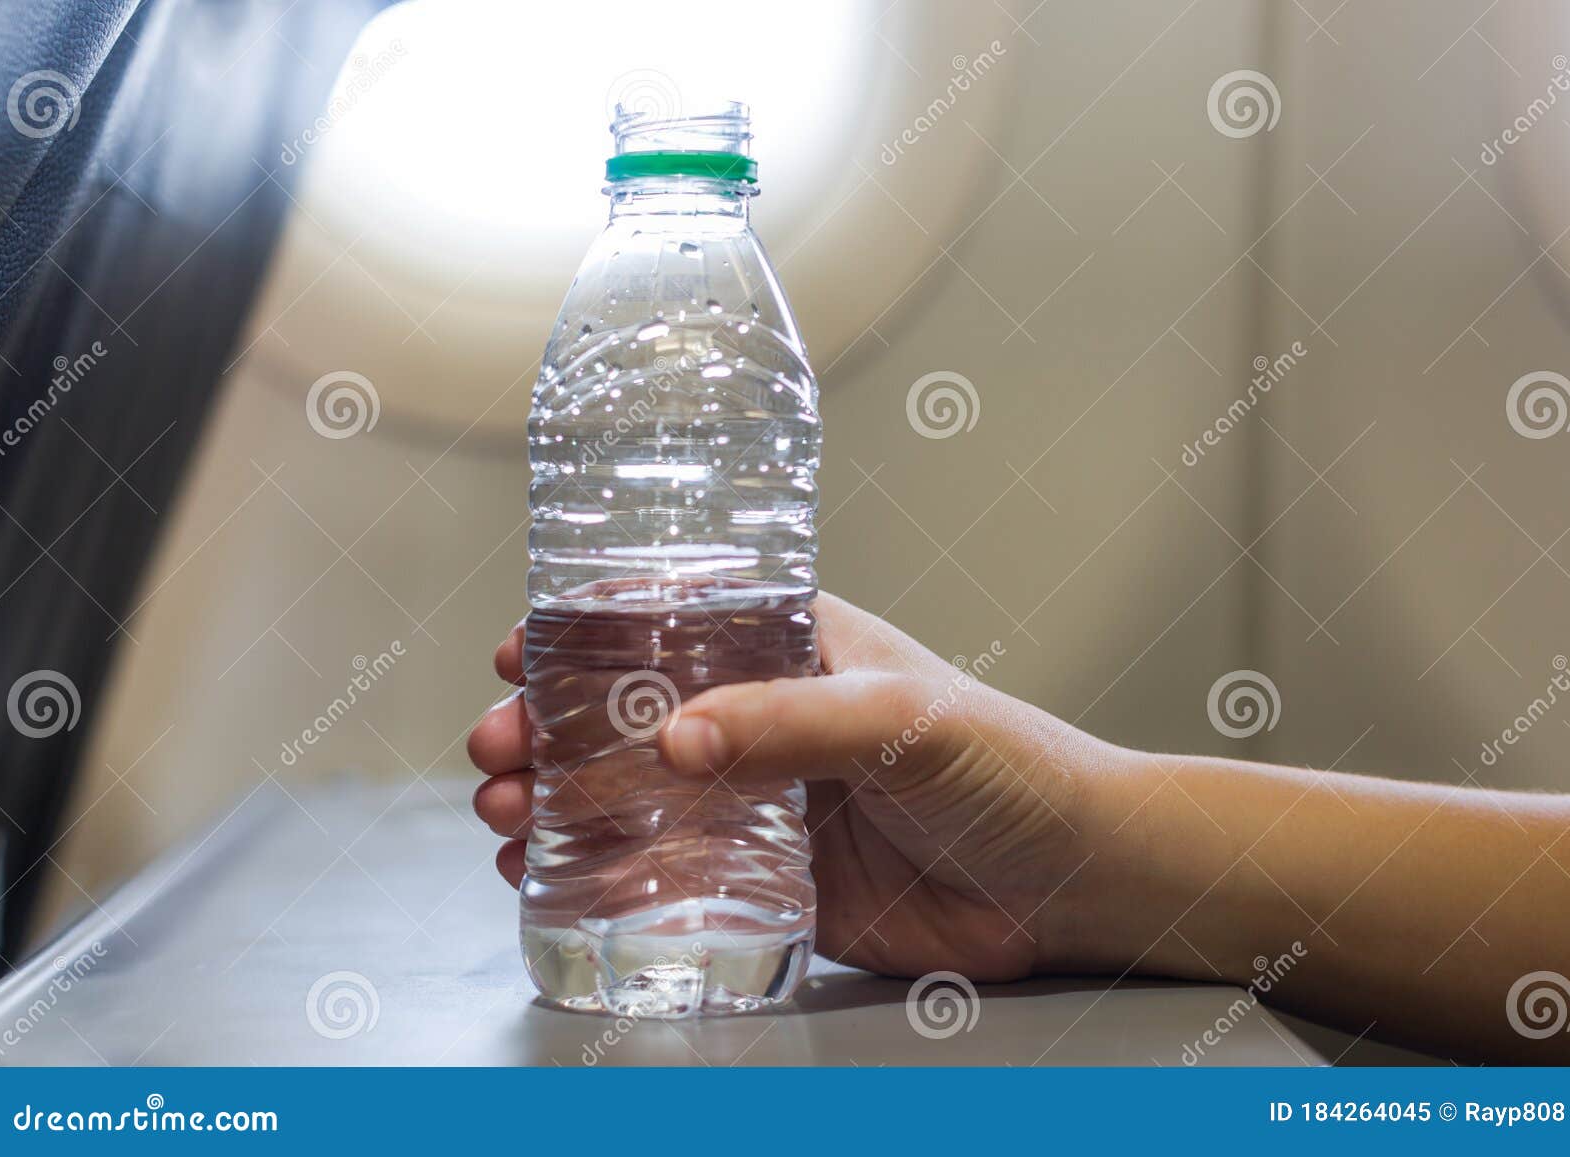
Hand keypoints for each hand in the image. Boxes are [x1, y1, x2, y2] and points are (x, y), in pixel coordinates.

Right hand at [469, 592, 1125, 981]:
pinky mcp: (769, 879)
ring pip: (632, 794)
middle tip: (497, 753)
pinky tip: (547, 880)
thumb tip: (673, 740)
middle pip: (628, 713)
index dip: (583, 634)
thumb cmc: (1008, 766)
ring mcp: (761, 800)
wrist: (1071, 878)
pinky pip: (666, 874)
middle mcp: (766, 717)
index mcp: (794, 647)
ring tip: (505, 819)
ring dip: (557, 800)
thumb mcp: (900, 721)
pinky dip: (598, 875)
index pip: (669, 622)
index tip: (514, 654)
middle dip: (549, 728)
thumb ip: (791, 725)